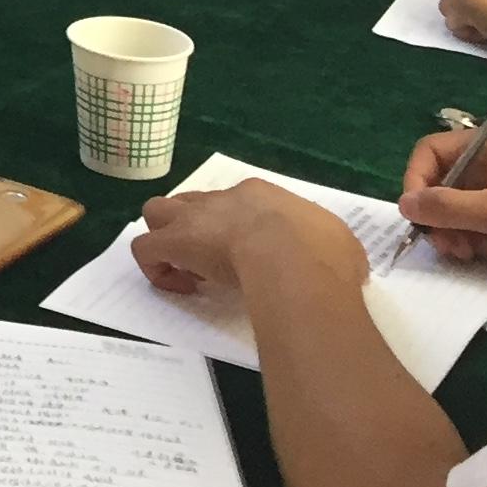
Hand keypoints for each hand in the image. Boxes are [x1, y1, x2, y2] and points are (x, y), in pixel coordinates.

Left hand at [133, 178, 365, 296]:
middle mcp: (222, 200)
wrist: (292, 258)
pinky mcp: (174, 243)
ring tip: (189, 270)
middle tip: (214, 261)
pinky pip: (144, 250)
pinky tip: (181, 289)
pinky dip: (154, 269)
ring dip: (166, 238)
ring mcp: (194, 219)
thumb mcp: (338, 244)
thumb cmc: (321, 253)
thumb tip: (342, 263)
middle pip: (192, 202)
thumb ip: (331, 248)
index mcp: (260, 197)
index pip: (237, 205)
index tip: (252, 261)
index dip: (238, 231)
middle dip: (195, 227)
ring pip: (157, 212)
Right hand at [395, 124, 486, 277]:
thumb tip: (403, 205)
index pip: (431, 151)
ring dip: (454, 231)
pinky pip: (476, 221)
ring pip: (457, 206)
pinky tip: (485, 253)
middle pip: (442, 182)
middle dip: (438, 215)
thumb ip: (446, 208)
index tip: (416, 215)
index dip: (417, 180)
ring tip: (468, 254)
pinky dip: (473, 237)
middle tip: (446, 246)